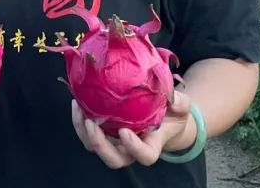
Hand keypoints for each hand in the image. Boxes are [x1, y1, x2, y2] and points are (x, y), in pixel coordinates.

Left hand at [71, 90, 196, 168]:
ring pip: (96, 148)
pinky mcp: (105, 132)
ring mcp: (116, 142)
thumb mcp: (181, 106)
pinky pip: (88, 133)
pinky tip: (77, 103)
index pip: (145, 156)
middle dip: (100, 145)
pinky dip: (80, 121)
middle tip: (91, 124)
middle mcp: (131, 148)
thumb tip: (173, 100)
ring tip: (79, 109)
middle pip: (113, 159)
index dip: (134, 148)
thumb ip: (180, 103)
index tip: (126, 132)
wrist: (163, 116)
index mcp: (152, 144)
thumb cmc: (172, 113)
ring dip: (84, 132)